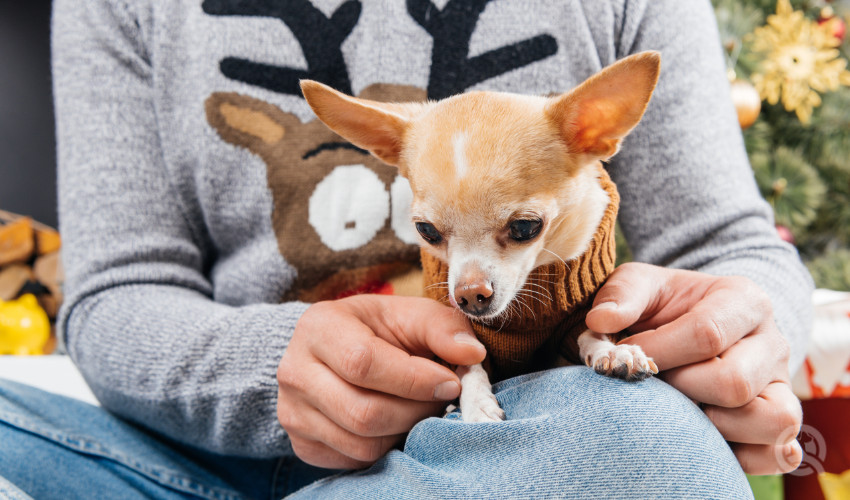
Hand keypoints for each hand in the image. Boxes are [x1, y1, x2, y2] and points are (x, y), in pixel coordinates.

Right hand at [277, 294, 485, 468]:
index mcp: (319, 326)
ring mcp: (293, 411)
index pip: (364, 363)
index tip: (451, 382)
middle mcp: (295, 370)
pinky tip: (397, 423)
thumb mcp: (411, 315)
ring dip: (405, 432)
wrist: (337, 351)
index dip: (415, 379)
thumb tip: (473, 354)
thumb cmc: (380, 330)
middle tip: (440, 400)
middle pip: (363, 412)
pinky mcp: (302, 443)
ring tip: (420, 409)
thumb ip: (443, 328)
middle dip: (415, 411)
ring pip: (361, 442)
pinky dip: (386, 447)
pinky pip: (354, 460)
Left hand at [585, 262, 802, 474]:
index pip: (707, 333)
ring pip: (772, 421)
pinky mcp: (780, 422)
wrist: (693, 323)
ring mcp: (782, 387)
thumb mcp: (641, 284)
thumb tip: (600, 320)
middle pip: (735, 383)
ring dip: (715, 427)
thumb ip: (621, 294)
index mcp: (743, 300)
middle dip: (681, 389)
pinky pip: (779, 455)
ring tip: (682, 411)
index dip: (658, 352)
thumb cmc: (664, 305)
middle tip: (656, 383)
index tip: (627, 357)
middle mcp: (773, 343)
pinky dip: (743, 458)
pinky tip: (703, 442)